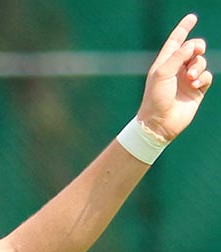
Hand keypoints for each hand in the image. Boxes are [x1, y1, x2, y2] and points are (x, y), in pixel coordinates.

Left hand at [138, 14, 212, 141]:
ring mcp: (187, 79)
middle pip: (193, 49)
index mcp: (164, 63)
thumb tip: (193, 45)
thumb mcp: (162, 73)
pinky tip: (194, 85)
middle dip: (197, 47)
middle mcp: (176, 69)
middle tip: (197, 50)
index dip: (183, 29)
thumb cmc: (155, 97)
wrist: (160, 123)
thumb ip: (177, 56)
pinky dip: (202, 78)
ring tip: (189, 78)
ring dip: (198, 66)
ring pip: (201, 62)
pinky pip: (206, 76)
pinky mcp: (197, 90)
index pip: (175, 42)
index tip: (192, 17)